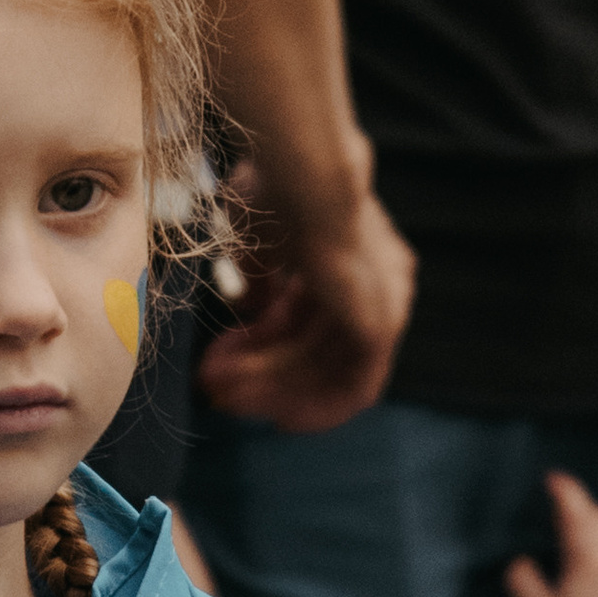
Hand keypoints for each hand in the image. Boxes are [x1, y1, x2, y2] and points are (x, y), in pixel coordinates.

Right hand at [198, 179, 414, 433]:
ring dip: (271, 387)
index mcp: (350, 258)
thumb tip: (250, 307)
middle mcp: (375, 285)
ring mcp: (382, 307)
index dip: (259, 345)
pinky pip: (352, 386)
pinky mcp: (380, 326)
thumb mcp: (258, 240)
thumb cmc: (275, 192)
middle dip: (260, 371)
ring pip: (323, 368)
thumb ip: (260, 276)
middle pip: (312, 346)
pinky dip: (313, 403)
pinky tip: (274, 415)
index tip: (218, 364)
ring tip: (221, 393)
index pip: (304, 316)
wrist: (302, 180)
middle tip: (215, 389)